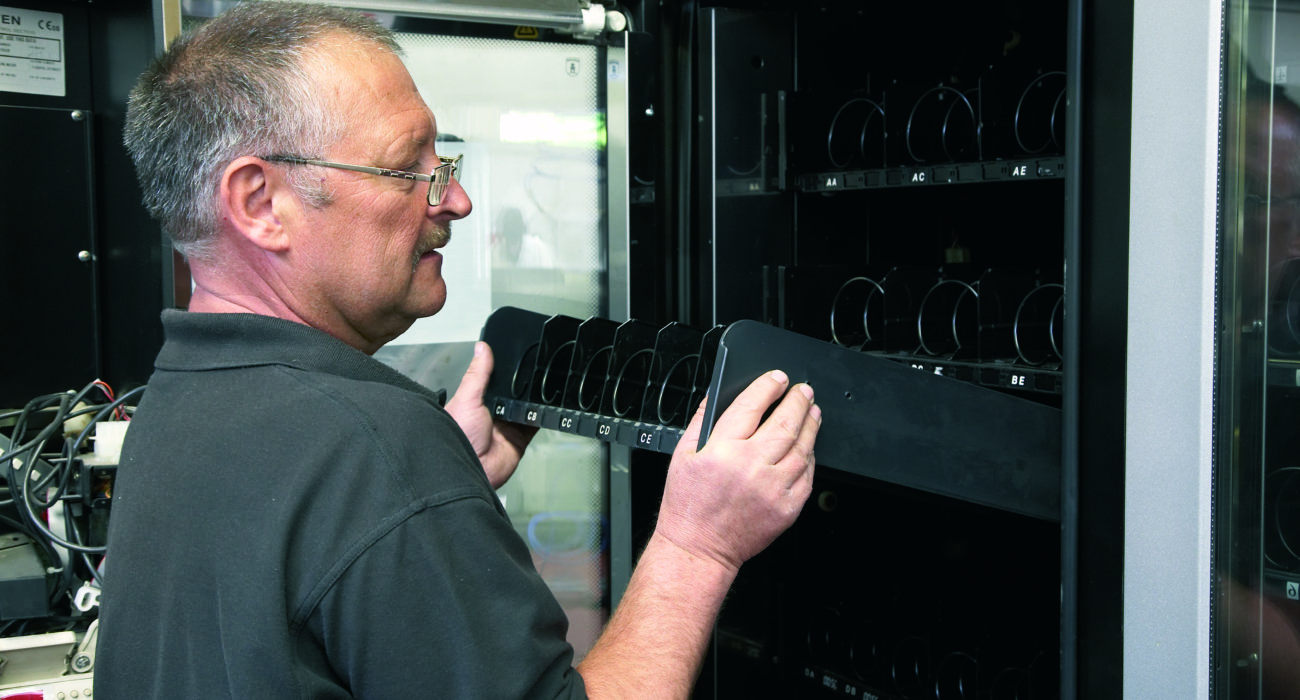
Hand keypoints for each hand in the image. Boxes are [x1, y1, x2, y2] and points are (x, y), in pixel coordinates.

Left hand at [444, 341, 537, 488]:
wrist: (470, 470)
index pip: (492, 380)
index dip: (503, 370)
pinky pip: (534, 424)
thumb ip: (477, 374)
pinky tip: (545, 405)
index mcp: (475, 401)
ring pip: (525, 407)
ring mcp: (506, 426)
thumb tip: (481, 347)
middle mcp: (491, 412)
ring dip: (531, 400)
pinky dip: (541, 416)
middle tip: (534, 368)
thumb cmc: (458, 437)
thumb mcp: (467, 399)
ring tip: (542, 383)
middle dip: (520, 385)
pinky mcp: (519, 438)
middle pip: (511, 393)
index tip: (515, 355)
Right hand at [654, 370, 820, 571]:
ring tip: (812, 412)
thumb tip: (718, 393)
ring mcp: (772, 488)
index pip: (752, 405)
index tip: (777, 378)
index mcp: (721, 450)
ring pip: (801, 447)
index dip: (768, 386)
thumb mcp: (683, 454)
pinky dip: (810, 457)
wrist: (699, 547)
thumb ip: (702, 419)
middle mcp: (750, 466)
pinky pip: (807, 475)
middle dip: (798, 400)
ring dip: (810, 425)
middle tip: (803, 390)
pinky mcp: (786, 508)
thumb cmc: (689, 505)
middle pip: (785, 422)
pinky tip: (807, 447)